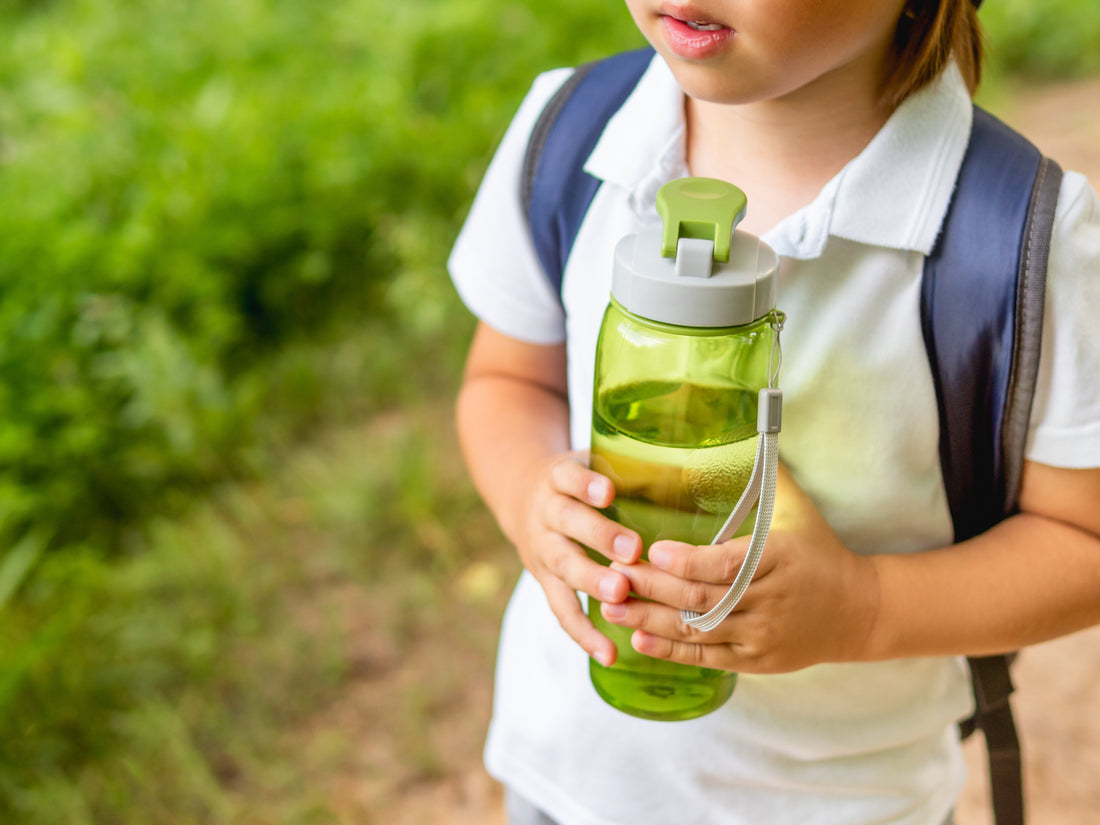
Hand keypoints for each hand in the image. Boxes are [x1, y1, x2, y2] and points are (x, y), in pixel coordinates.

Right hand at [514, 451, 642, 666]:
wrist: (520, 497)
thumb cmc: (579, 481)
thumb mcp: (593, 461)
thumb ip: (631, 469)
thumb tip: (694, 472)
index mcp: (557, 478)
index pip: (568, 476)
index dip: (586, 485)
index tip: (609, 493)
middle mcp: (545, 513)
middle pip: (567, 524)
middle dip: (599, 538)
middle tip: (631, 551)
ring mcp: (542, 550)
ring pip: (563, 567)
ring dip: (591, 583)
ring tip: (620, 597)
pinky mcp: (546, 582)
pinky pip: (562, 610)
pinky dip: (584, 633)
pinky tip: (609, 653)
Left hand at [600, 464, 880, 672]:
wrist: (859, 612)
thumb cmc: (819, 550)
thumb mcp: (797, 509)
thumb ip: (766, 473)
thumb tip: (744, 427)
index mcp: (778, 559)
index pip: (726, 564)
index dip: (686, 561)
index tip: (651, 550)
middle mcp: (769, 600)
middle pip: (702, 598)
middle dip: (652, 587)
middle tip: (611, 574)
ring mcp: (762, 635)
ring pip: (698, 631)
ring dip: (650, 620)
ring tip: (609, 607)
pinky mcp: (755, 660)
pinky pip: (706, 658)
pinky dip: (671, 651)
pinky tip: (638, 639)